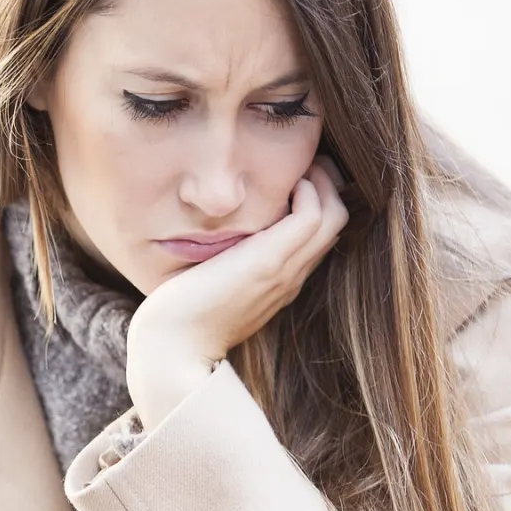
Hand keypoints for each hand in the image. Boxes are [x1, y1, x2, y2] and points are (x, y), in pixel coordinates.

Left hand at [125, 160, 348, 426]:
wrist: (173, 350)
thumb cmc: (179, 317)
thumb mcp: (208, 281)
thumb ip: (221, 260)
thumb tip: (211, 234)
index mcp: (280, 281)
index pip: (319, 234)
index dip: (317, 199)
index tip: (295, 174)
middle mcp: (290, 276)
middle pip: (337, 219)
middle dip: (328, 182)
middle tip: (305, 161)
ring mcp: (284, 271)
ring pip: (333, 214)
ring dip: (322, 180)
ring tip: (301, 163)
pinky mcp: (268, 263)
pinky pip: (312, 216)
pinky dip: (309, 190)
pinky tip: (288, 180)